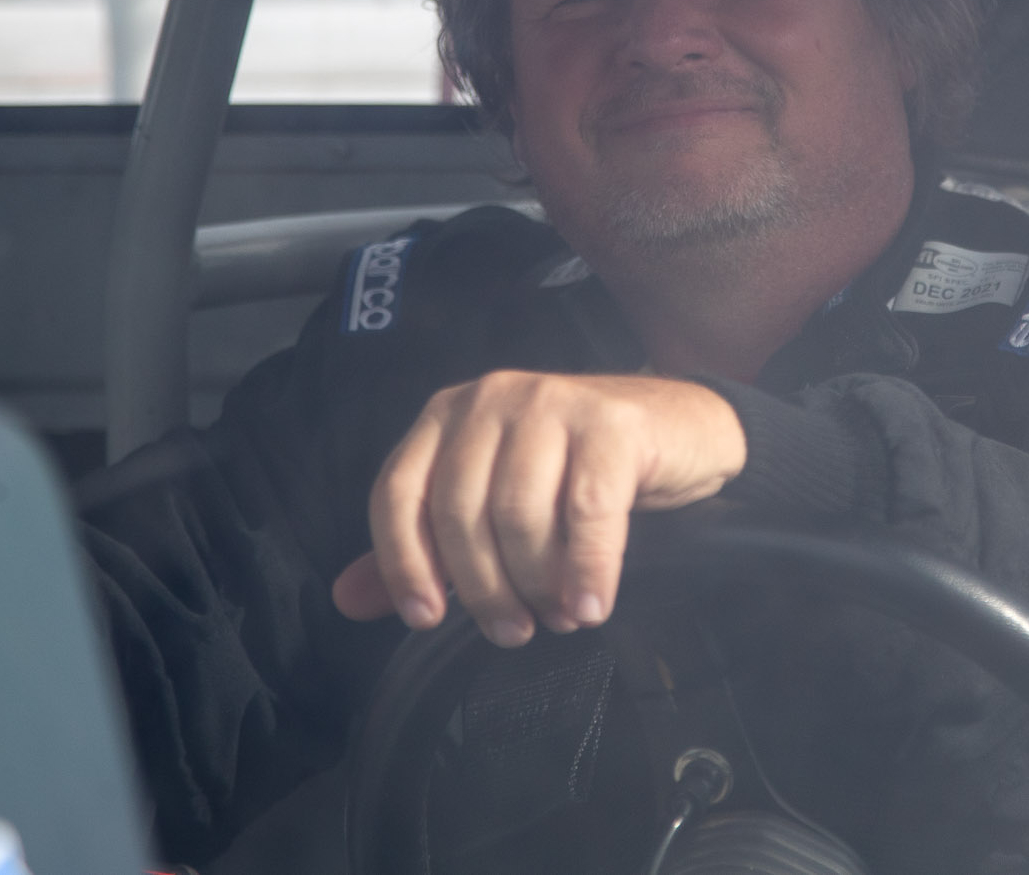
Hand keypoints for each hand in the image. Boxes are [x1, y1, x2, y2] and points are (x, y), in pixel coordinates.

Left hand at [331, 371, 745, 647]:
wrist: (681, 429)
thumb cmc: (579, 471)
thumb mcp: (495, 502)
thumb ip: (424, 545)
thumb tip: (347, 599)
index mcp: (449, 414)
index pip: (398, 493)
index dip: (404, 564)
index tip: (428, 620)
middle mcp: (493, 397)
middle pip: (460, 512)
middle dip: (483, 588)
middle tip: (513, 631)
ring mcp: (553, 402)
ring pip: (519, 514)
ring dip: (537, 584)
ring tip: (560, 615)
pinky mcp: (612, 423)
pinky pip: (588, 512)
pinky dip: (588, 570)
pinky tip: (593, 604)